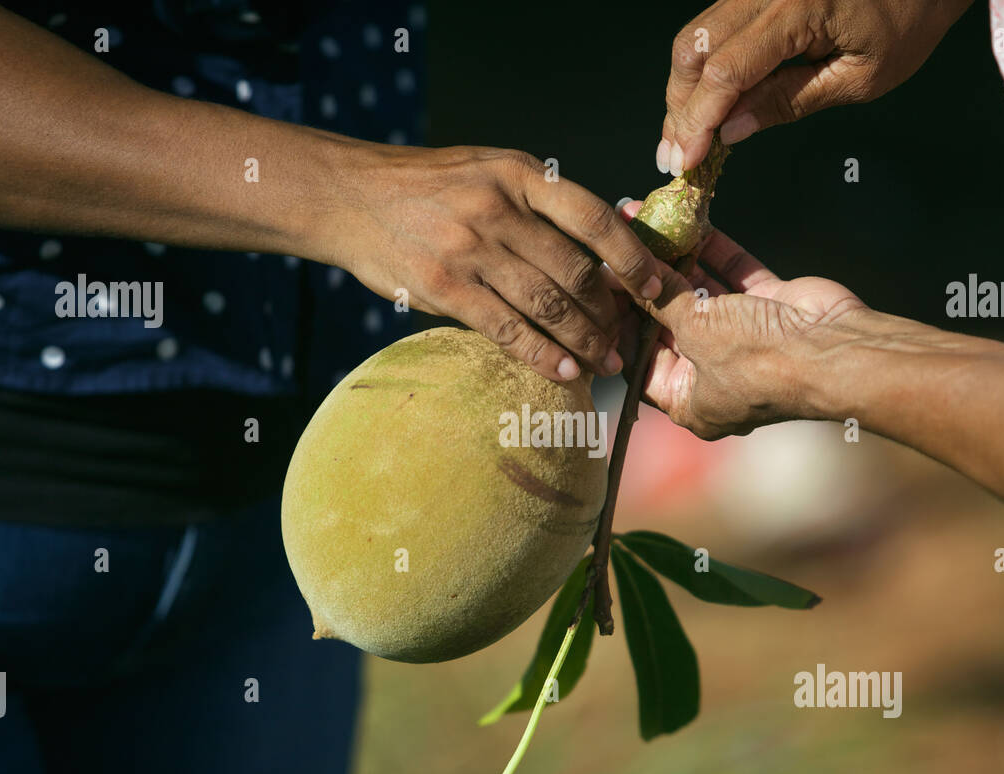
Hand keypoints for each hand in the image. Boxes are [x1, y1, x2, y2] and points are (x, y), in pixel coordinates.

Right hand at [337, 143, 662, 381]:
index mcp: (520, 172)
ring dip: (583, 341)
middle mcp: (500, 208)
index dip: (632, 256)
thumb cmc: (429, 188)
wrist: (350, 196)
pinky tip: (563, 372)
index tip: (654, 286)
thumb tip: (598, 255)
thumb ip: (537, 204)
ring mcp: (471, 248)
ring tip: (604, 364)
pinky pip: (506, 329)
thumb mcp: (489, 171)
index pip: (593, 217)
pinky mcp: (445, 286)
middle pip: (576, 270)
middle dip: (609, 313)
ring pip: (547, 304)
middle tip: (626, 340)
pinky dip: (541, 355)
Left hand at [619, 207, 865, 438]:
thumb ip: (660, 299)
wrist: (836, 351)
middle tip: (618, 243)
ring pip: (701, 293)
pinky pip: (735, 275)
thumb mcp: (695, 330)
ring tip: (648, 220)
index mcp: (690, 402)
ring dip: (677, 259)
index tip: (601, 284)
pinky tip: (692, 222)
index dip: (618, 321)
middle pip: (668, 322)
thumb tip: (625, 274)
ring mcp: (745, 339)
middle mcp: (716, 374)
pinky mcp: (771, 308)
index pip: (639, 359)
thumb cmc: (761, 361)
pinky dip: (715, 251)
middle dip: (645, 282)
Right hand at [658, 0, 973, 173]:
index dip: (699, 120)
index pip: (726, 70)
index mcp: (799, 7)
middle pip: (694, 48)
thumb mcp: (859, 77)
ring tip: (684, 138)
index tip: (686, 161)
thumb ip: (788, 102)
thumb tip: (731, 131)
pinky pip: (714, 27)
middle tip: (675, 156)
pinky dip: (701, 70)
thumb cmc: (908, 19)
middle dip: (679, 108)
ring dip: (684, 91)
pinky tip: (703, 105)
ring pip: (696, 36)